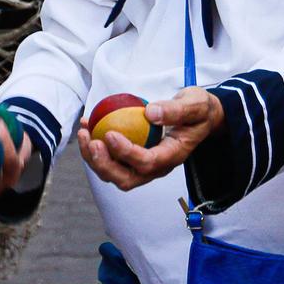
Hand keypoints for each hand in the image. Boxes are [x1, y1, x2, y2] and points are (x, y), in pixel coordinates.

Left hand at [79, 87, 223, 190]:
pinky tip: (87, 125)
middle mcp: (157, 167)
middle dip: (103, 165)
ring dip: (94, 158)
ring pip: (114, 173)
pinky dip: (95, 147)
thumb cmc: (198, 111)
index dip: (126, 153)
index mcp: (172, 156)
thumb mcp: (195, 104)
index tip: (110, 134)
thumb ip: (176, 109)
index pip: (147, 163)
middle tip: (90, 140)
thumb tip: (151, 112)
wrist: (200, 118)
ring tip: (83, 132)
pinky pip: (111, 159)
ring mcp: (144, 165)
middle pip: (126, 179)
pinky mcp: (133, 159)